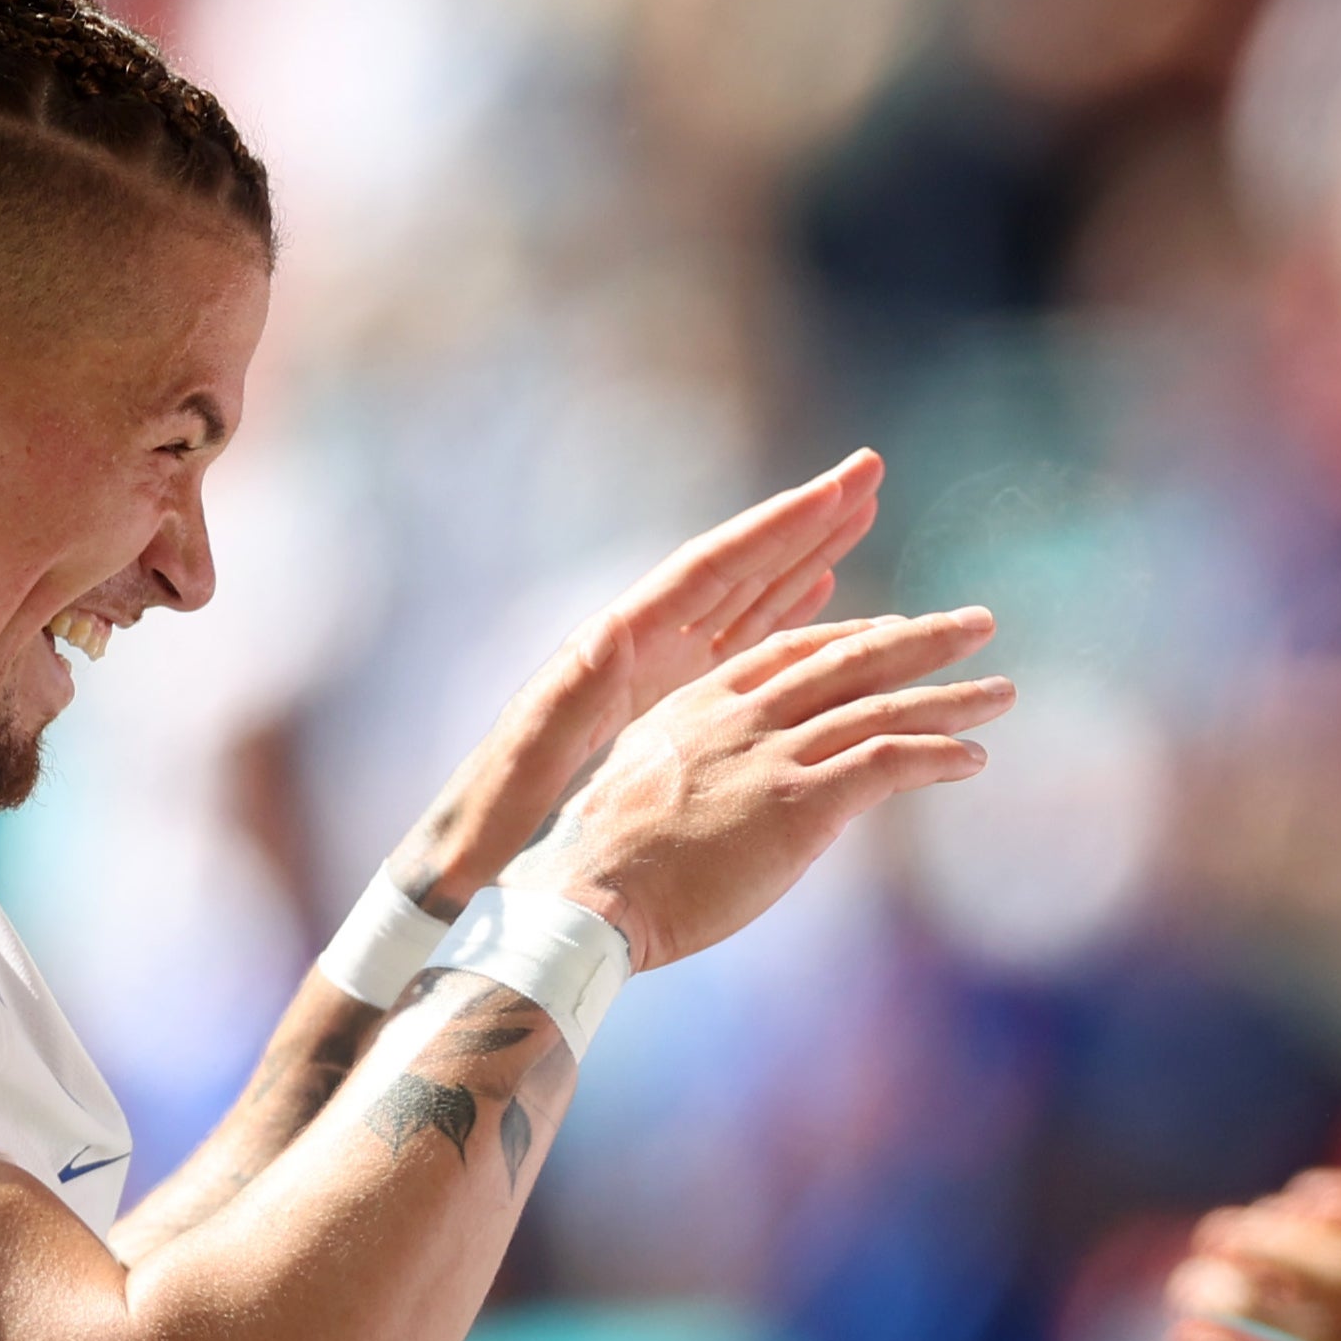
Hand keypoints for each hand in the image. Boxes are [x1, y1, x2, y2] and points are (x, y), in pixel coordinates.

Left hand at [384, 453, 886, 913]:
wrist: (474, 866)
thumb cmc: (492, 824)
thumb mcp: (527, 761)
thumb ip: (568, 699)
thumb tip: (608, 635)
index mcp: (617, 647)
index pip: (712, 570)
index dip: (777, 529)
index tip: (838, 490)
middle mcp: (643, 646)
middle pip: (738, 569)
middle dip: (803, 522)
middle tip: (866, 474)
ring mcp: (658, 676)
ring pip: (746, 601)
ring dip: (804, 557)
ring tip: (860, 514)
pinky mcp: (668, 709)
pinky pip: (741, 648)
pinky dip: (786, 616)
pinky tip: (821, 594)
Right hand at [521, 606, 1006, 970]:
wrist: (586, 896)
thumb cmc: (604, 866)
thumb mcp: (645, 788)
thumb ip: (695, 772)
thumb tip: (725, 795)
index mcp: (701, 703)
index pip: (792, 650)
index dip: (851, 634)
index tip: (893, 628)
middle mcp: (743, 715)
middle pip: (851, 658)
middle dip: (922, 639)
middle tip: (978, 624)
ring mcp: (773, 755)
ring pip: (882, 704)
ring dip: (952, 696)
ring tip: (1002, 693)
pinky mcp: (800, 803)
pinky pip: (888, 761)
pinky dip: (938, 753)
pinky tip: (972, 759)